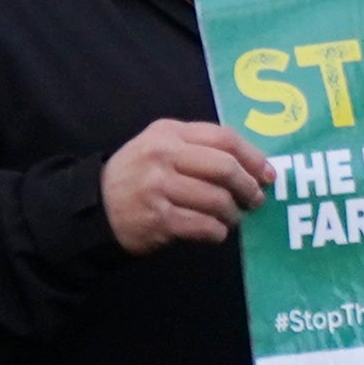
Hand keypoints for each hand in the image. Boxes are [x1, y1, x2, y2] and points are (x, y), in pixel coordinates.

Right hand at [100, 117, 272, 254]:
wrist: (96, 207)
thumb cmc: (138, 175)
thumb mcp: (160, 145)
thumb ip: (199, 146)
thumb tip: (252, 165)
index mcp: (169, 132)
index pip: (224, 138)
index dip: (253, 157)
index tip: (267, 174)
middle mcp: (164, 156)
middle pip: (226, 168)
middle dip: (248, 187)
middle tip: (255, 200)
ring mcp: (159, 188)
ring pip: (218, 200)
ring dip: (233, 214)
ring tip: (231, 218)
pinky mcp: (159, 219)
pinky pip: (205, 226)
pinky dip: (217, 232)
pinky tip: (214, 232)